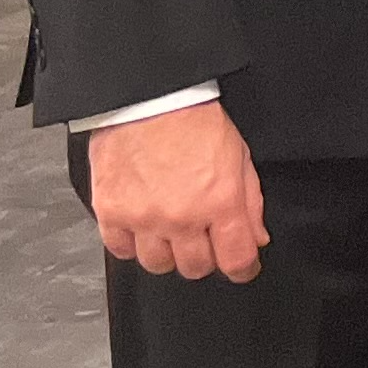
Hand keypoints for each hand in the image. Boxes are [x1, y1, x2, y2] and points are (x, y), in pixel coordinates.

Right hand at [87, 100, 268, 281]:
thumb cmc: (195, 121)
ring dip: (168, 253)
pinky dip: (132, 245)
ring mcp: (143, 218)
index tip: (242, 267)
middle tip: (204, 241)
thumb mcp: (240, 157)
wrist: (149, 99)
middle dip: (205, 258)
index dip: (243, 268)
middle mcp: (181, 217)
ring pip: (157, 264)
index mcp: (220, 202)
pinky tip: (141, 228)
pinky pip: (120, 250)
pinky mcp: (111, 212)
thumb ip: (250, 203)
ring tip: (171, 231)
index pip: (236, 260)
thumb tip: (256, 238)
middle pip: (195, 268)